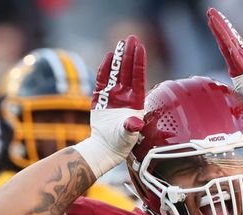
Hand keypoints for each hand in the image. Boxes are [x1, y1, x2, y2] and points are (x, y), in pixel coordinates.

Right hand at [74, 35, 145, 176]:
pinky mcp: (102, 98)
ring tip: (121, 43)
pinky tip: (108, 57)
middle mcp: (126, 96)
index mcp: (135, 102)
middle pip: (128, 71)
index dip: (139, 63)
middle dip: (130, 55)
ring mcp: (114, 96)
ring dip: (119, 58)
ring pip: (117, 73)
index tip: (141, 48)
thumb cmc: (120, 144)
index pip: (138, 78)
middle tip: (131, 38)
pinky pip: (103, 80)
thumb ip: (131, 128)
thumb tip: (135, 123)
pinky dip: (105, 69)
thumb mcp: (127, 135)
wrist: (105, 148)